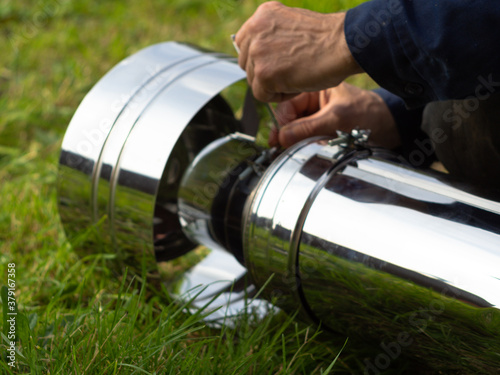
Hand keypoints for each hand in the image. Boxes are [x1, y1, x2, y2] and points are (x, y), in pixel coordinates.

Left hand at [235, 1, 361, 101]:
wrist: (343, 45)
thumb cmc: (326, 38)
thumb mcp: (292, 25)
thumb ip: (272, 34)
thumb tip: (262, 55)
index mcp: (262, 15)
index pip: (243, 43)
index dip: (259, 58)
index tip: (276, 63)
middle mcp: (255, 30)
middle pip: (247, 64)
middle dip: (265, 72)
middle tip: (290, 71)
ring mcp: (257, 52)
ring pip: (254, 81)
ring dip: (274, 85)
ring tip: (297, 76)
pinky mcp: (264, 74)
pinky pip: (262, 95)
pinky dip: (279, 96)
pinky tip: (296, 85)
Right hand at [269, 83, 401, 148]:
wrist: (391, 129)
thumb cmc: (369, 115)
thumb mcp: (337, 120)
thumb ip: (308, 128)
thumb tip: (281, 137)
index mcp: (314, 88)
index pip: (287, 105)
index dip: (283, 122)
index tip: (280, 139)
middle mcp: (313, 101)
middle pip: (289, 118)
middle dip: (288, 134)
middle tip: (283, 148)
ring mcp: (318, 116)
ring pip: (296, 130)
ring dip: (296, 141)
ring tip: (297, 151)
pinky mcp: (322, 129)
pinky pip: (306, 138)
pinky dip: (305, 145)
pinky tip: (307, 150)